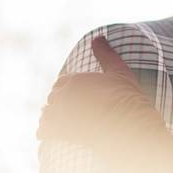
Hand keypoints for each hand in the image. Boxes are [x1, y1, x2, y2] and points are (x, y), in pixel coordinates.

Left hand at [37, 37, 172, 167]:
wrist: (129, 126)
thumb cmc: (128, 99)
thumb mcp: (119, 72)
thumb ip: (106, 54)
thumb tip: (98, 37)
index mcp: (75, 79)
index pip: (62, 83)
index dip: (68, 91)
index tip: (74, 99)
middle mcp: (64, 94)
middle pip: (53, 98)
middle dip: (59, 104)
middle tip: (70, 114)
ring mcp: (60, 113)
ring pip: (46, 114)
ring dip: (50, 119)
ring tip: (61, 125)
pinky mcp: (59, 131)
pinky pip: (43, 131)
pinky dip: (45, 133)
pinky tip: (51, 135)